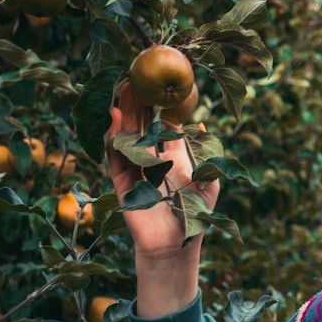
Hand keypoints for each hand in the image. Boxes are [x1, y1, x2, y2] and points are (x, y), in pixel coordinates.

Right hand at [107, 83, 220, 315]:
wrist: (177, 245)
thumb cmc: (196, 216)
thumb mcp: (208, 181)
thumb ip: (206, 154)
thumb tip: (203, 124)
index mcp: (170, 158)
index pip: (161, 126)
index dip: (159, 107)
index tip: (159, 84)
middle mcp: (149, 161)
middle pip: (140, 125)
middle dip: (137, 102)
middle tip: (136, 76)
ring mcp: (133, 171)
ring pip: (125, 136)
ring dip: (124, 113)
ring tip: (124, 88)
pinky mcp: (120, 183)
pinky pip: (114, 157)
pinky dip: (114, 138)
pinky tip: (115, 118)